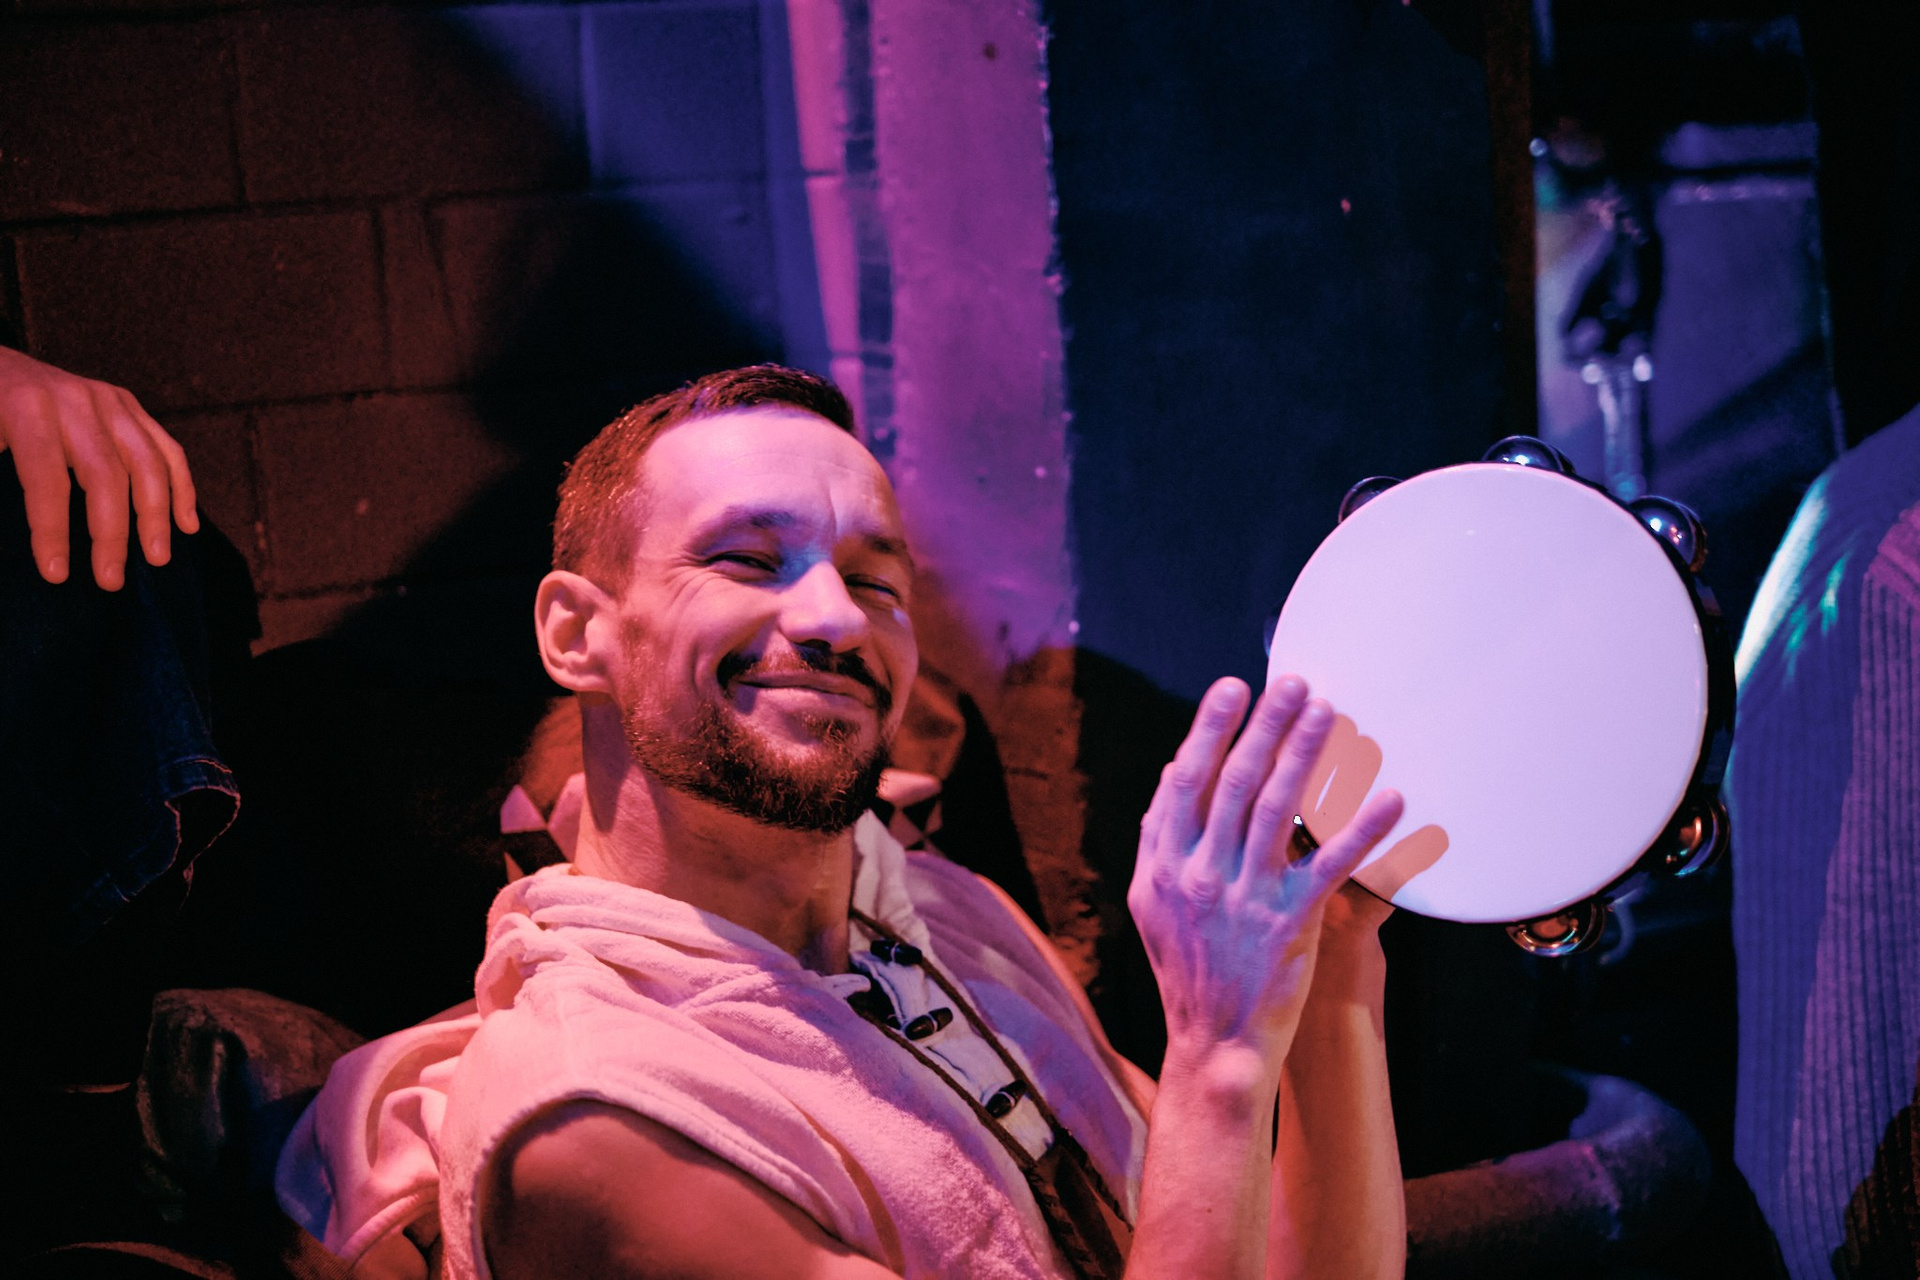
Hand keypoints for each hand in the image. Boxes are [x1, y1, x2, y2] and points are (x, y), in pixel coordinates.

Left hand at [0, 346, 197, 589]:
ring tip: (157, 558)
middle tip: (111, 580)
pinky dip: (182, 488)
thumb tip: (1, 550)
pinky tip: (186, 524)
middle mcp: (76, 400)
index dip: (52, 527)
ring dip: (156, 515)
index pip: (47, 477)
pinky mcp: (130, 405)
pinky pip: (168, 449)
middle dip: (112, 532)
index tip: (56, 574)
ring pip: (149, 462)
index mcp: (26, 408)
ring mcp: (110, 400)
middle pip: (107, 473)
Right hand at [1128, 676, 1402, 1081]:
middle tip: (1293, 682)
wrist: (1213, 1043)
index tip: (1233, 688)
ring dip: (1306, 755)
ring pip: (1277, 810)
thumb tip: (1173, 769)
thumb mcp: (1151, 902)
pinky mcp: (1287, 924)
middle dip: (1265, 725)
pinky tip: (1390, 798)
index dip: (1210, 730)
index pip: (1185, 780)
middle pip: (1234, 782)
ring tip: (1330, 714)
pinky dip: (1361, 830)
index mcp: (1160, 864)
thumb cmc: (1188, 968)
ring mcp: (1241, 899)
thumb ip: (1160, 837)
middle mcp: (1197, 874)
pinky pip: (1329, 866)